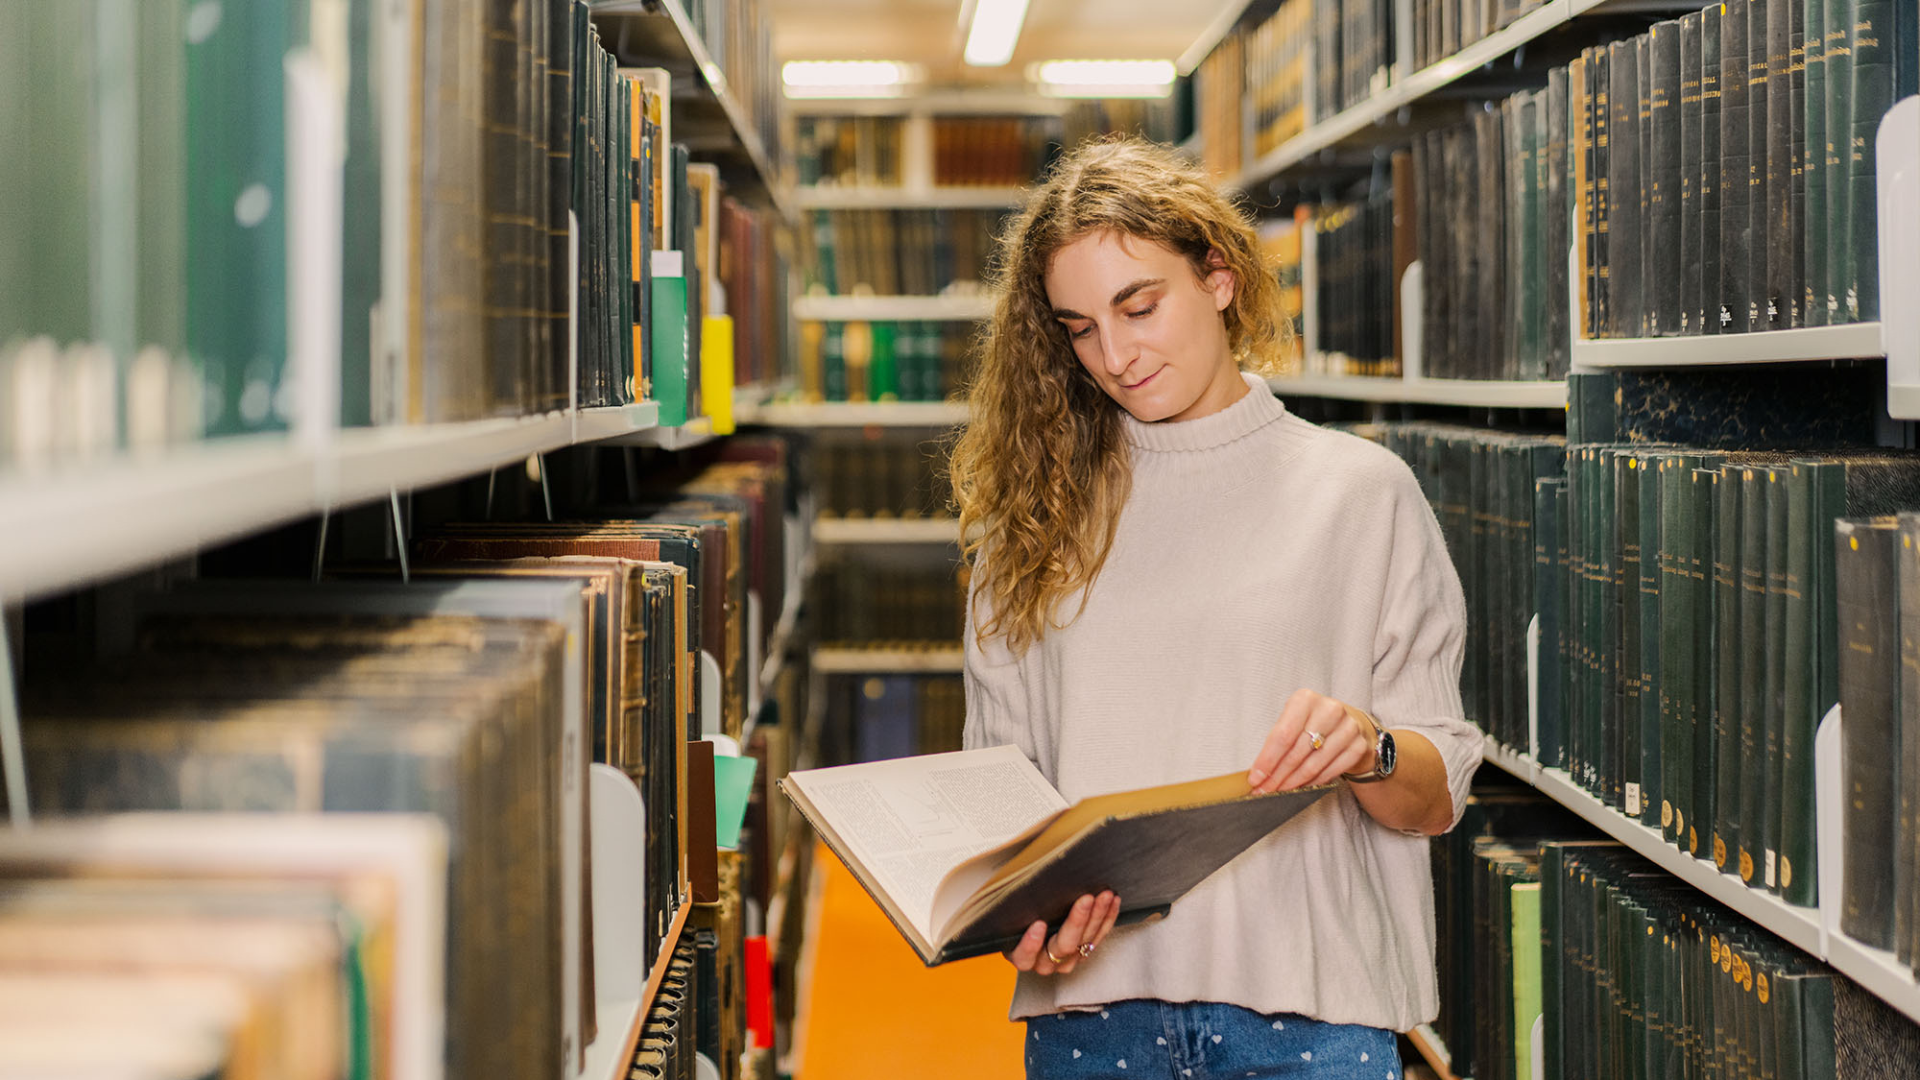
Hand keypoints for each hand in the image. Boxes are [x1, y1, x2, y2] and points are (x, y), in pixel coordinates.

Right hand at [1005, 891, 1119, 975]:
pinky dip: (1107, 917)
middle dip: (1076, 921)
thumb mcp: (1011, 911)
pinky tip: (1112, 901)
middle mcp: (1044, 962)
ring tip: (1104, 895)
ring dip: (1097, 917)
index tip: (1038, 924)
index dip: (1031, 944)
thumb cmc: (1018, 915)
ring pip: (1084, 942)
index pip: (1024, 956)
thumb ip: (1014, 903)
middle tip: (1085, 899)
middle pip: (1063, 947)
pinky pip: (1098, 937)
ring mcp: (1067, 959)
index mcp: (1021, 955)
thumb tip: (1020, 880)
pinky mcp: (1084, 951)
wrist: (1035, 920)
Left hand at [1247, 689, 1376, 793]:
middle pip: (1297, 752)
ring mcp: (1348, 728)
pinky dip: (1313, 783)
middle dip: (1278, 776)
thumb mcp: (1292, 721)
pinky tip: (1300, 788)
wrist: (1349, 722)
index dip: (1267, 760)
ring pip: (1313, 765)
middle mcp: (1329, 710)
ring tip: (1280, 791)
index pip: (1282, 735)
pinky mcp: (1359, 746)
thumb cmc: (1312, 722)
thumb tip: (1257, 773)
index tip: (1256, 779)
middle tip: (1265, 790)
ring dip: (1293, 783)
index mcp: (1305, 699)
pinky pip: (1330, 772)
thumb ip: (1276, 742)